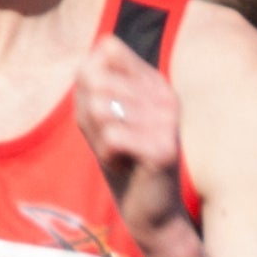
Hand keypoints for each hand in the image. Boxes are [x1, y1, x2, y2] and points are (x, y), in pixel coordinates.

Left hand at [75, 35, 188, 243]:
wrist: (149, 209)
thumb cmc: (120, 158)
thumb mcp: (98, 116)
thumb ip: (90, 83)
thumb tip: (88, 66)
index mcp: (153, 79)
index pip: (107, 47)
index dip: (89, 77)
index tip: (104, 109)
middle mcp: (165, 93)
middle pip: (96, 78)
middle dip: (89, 114)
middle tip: (110, 137)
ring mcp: (167, 119)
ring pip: (100, 107)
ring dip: (99, 136)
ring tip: (119, 150)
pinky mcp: (164, 147)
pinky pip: (111, 136)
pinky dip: (107, 155)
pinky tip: (126, 163)